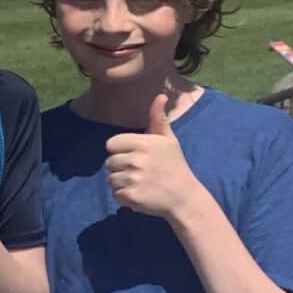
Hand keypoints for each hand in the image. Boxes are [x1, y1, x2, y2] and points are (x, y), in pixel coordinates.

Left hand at [103, 95, 195, 219]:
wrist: (184, 196)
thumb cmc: (174, 165)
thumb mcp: (169, 140)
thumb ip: (159, 119)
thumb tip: (160, 95)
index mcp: (143, 143)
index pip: (111, 144)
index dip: (120, 151)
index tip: (134, 156)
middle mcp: (137, 160)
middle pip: (109, 162)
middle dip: (120, 167)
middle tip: (140, 171)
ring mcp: (133, 179)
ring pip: (110, 179)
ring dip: (122, 182)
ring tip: (140, 182)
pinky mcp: (131, 196)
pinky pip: (115, 194)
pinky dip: (124, 196)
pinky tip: (140, 193)